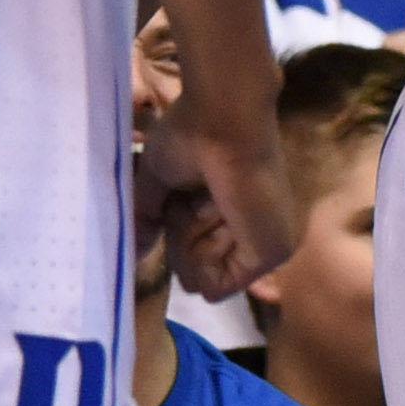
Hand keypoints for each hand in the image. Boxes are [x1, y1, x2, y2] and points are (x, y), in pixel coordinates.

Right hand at [145, 97, 298, 300]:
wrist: (222, 119)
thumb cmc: (192, 136)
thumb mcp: (158, 182)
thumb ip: (146, 219)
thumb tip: (134, 250)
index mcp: (233, 214)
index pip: (192, 255)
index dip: (175, 232)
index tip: (182, 198)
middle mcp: (251, 232)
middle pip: (194, 272)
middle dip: (180, 239)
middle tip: (193, 199)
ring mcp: (264, 246)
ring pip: (201, 281)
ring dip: (189, 243)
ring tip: (206, 202)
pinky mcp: (271, 255)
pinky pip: (215, 287)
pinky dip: (201, 257)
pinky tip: (216, 218)